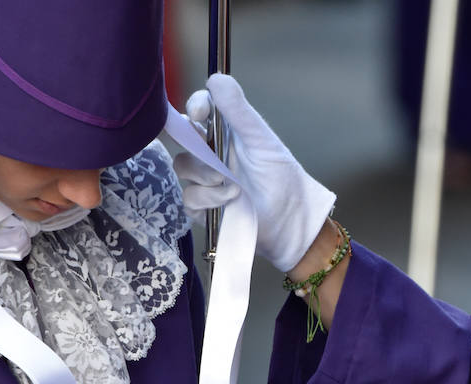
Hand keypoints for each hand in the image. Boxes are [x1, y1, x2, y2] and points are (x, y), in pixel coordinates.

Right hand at [172, 74, 335, 271]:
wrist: (289, 217)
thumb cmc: (280, 175)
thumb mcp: (260, 138)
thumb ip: (238, 109)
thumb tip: (216, 78)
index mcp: (224, 132)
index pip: (198, 110)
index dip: (195, 107)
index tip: (201, 112)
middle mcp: (210, 153)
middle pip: (182, 137)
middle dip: (194, 142)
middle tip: (212, 151)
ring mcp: (203, 179)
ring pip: (183, 167)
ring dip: (206, 175)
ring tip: (233, 185)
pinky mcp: (201, 206)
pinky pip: (189, 197)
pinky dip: (209, 199)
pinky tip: (230, 201)